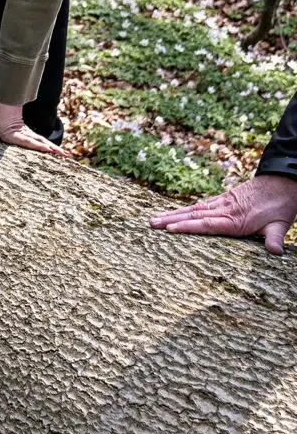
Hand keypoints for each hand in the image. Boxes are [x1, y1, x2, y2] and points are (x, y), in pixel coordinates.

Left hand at [0, 98, 71, 155]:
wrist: (3, 96)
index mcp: (11, 132)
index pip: (26, 140)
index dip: (37, 146)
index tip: (49, 150)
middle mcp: (21, 133)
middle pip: (38, 142)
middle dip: (52, 150)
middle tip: (65, 157)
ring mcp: (25, 132)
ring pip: (41, 141)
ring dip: (53, 148)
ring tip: (66, 156)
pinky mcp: (26, 131)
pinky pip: (38, 140)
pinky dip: (47, 145)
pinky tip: (55, 151)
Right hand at [149, 174, 296, 254]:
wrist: (283, 181)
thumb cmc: (282, 205)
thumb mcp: (281, 224)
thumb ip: (275, 239)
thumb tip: (275, 252)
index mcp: (235, 219)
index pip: (207, 224)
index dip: (188, 228)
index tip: (169, 229)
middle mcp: (225, 210)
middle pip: (194, 216)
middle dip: (171, 220)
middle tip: (151, 223)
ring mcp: (222, 202)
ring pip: (193, 209)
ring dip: (173, 214)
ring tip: (155, 218)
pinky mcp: (224, 198)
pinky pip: (201, 204)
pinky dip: (186, 209)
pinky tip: (177, 212)